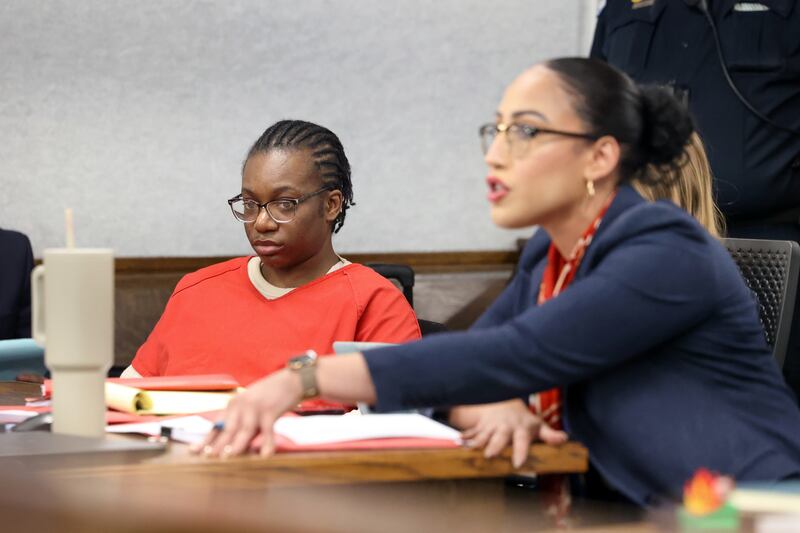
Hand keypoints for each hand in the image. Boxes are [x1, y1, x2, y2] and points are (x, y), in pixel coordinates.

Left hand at [191, 368, 302, 457]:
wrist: (291, 380)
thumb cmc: (270, 396)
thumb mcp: (251, 408)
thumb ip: (243, 425)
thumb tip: (234, 448)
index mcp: (234, 405)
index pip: (217, 425)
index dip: (206, 439)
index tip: (193, 451)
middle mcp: (241, 405)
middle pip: (227, 429)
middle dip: (217, 444)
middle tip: (208, 458)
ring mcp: (255, 407)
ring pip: (244, 430)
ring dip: (236, 445)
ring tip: (228, 458)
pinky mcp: (270, 410)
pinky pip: (267, 430)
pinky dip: (267, 443)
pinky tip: (265, 455)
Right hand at [452, 399, 566, 467]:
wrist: (506, 404)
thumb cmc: (525, 421)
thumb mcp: (538, 425)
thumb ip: (550, 434)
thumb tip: (565, 438)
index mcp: (521, 429)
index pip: (522, 440)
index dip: (520, 451)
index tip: (518, 464)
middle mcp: (506, 427)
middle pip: (500, 437)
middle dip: (494, 445)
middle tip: (489, 456)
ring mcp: (492, 426)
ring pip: (483, 434)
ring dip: (476, 441)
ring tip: (468, 448)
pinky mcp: (482, 426)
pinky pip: (472, 431)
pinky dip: (464, 436)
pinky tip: (457, 441)